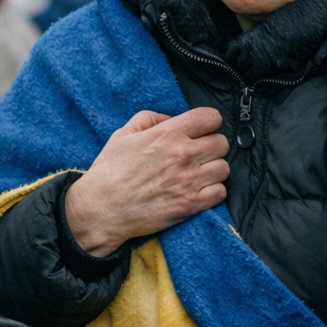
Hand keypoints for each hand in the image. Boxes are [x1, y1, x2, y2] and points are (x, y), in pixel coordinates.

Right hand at [64, 108, 229, 255]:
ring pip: (224, 167)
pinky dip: (213, 191)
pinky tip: (199, 190)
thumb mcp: (124, 134)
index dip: (208, 122)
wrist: (101, 209)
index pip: (211, 117)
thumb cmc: (110, 171)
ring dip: (214, 169)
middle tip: (199, 154)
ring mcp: (189, 181)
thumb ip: (150, 118)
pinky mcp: (191, 204)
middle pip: (222, 143)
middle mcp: (183, 154)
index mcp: (168, 134)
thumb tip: (171, 119)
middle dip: (212, 146)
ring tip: (199, 173)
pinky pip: (221, 192)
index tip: (202, 130)